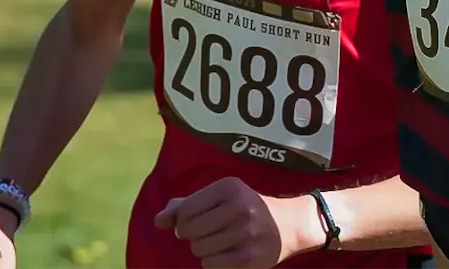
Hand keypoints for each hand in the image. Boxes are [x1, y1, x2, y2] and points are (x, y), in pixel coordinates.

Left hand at [154, 177, 318, 267]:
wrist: (290, 224)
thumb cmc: (247, 208)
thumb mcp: (220, 198)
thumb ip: (185, 205)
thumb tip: (158, 221)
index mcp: (229, 187)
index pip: (185, 210)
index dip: (184, 221)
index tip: (198, 221)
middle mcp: (239, 207)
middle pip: (190, 232)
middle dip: (195, 236)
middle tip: (211, 233)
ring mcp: (246, 232)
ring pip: (199, 249)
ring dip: (205, 250)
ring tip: (221, 243)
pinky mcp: (249, 256)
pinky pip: (211, 265)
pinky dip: (214, 263)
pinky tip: (227, 254)